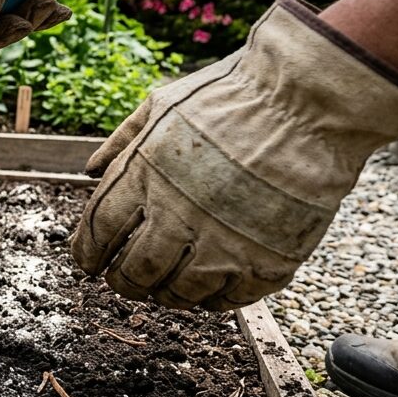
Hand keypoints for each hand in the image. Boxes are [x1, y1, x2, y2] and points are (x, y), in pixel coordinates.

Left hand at [72, 0, 397, 309]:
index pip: (99, 232)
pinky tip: (208, 289)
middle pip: (133, 272)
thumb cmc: (232, 95)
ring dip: (164, 295)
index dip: (87, 253)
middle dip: (122, 282)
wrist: (310, 102)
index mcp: (144, 177)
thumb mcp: (161, 105)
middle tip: (123, 282)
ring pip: (178, 294)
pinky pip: (230, 301)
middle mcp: (178, 216)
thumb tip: (88, 171)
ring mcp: (225, 244)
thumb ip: (122, 142)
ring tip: (163, 288)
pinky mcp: (269, 262)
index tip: (88, 262)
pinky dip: (213, 301)